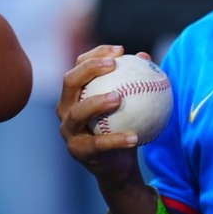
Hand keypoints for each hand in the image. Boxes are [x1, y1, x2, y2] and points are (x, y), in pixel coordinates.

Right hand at [57, 45, 141, 183]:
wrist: (119, 162)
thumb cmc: (124, 124)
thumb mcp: (132, 101)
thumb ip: (136, 79)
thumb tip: (145, 56)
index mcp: (77, 92)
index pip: (80, 65)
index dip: (96, 53)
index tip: (120, 51)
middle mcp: (66, 108)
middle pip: (69, 81)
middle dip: (88, 69)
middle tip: (113, 65)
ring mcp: (69, 130)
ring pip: (76, 112)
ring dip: (96, 103)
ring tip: (118, 98)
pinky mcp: (77, 150)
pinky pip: (97, 144)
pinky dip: (116, 140)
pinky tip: (134, 137)